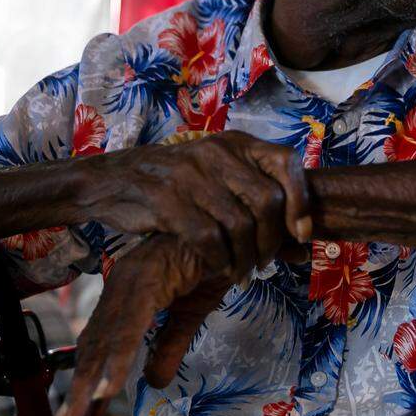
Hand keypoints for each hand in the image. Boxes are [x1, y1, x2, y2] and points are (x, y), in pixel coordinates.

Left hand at [53, 235, 231, 415]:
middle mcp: (122, 287)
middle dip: (80, 394)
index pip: (101, 345)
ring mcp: (131, 281)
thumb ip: (169, 346)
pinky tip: (107, 388)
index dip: (88, 382)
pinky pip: (129, 327)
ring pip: (104, 342)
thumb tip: (153, 382)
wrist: (235, 229)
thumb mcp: (190, 314)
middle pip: (94, 348)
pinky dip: (116, 360)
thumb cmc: (212, 261)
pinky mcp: (148, 280)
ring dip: (90, 385)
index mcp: (128, 293)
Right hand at [87, 131, 310, 281]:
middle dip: (272, 241)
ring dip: (246, 258)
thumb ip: (254, 202)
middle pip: (267, 201)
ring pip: (240, 225)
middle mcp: (216, 153)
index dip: (301, 199)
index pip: (286, 161)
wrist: (111, 180)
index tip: (303, 233)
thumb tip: (304, 246)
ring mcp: (191, 174)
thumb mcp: (216, 176)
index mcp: (234, 143)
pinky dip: (220, 260)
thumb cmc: (174, 183)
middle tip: (265, 263)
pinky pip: (208, 239)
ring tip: (242, 273)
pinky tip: (218, 268)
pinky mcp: (166, 200)